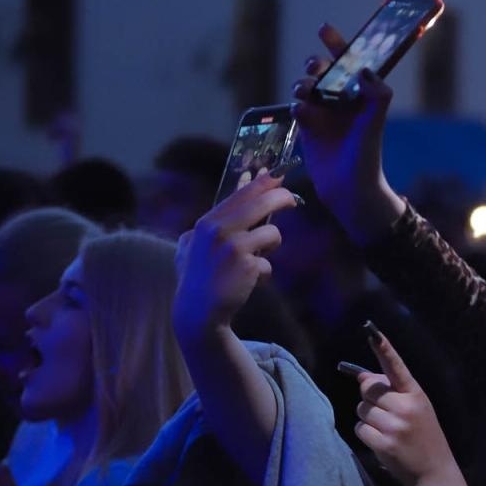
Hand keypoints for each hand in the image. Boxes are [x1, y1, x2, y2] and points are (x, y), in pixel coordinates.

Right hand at [172, 174, 299, 340]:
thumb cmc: (197, 275)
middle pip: (262, 203)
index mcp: (207, 223)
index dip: (262, 182)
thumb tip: (238, 187)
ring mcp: (234, 246)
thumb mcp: (193, 243)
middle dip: (282, 198)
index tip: (277, 174)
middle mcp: (219, 230)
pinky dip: (263, 273)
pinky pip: (268, 262)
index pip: (240, 194)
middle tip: (292, 200)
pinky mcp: (248, 264)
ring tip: (254, 260)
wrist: (197, 311)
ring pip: (273, 234)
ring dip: (270, 248)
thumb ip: (213, 220)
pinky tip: (249, 281)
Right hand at [291, 24, 402, 243]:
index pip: (350, 62)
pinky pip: (298, 108)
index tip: (324, 29)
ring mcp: (324, 113)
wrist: (349, 188)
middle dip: (316, 64)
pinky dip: (298, 106)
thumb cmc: (367, 155)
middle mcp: (342, 100)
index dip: (338, 44)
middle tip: (316, 69)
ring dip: (303, 83)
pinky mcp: (309, 127)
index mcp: (361, 94)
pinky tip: (302, 112)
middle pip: (323, 70)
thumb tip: (364, 70)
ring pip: (306, 86)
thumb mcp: (374, 122)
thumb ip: (376, 94)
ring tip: (304, 91)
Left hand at [351, 328, 459, 485]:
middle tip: (386, 414)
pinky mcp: (385, 443)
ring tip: (388, 431)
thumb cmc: (423, 435)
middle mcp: (406, 406)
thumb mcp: (416, 408)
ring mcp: (395, 425)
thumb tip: (362, 377)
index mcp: (415, 393)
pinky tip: (382, 442)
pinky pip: (360, 429)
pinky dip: (366, 435)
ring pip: (361, 410)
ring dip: (368, 419)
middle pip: (368, 390)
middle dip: (370, 400)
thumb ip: (393, 391)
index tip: (371, 330)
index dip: (383, 348)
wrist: (434, 470)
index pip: (396, 366)